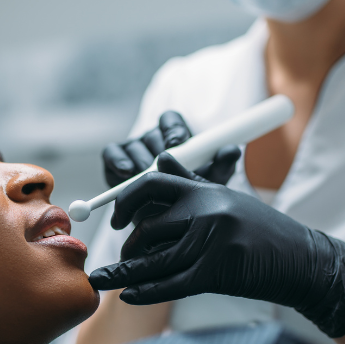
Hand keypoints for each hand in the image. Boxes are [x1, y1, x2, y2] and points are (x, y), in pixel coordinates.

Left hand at [88, 153, 344, 337]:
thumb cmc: (264, 232)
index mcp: (207, 190)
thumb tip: (162, 156)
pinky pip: (169, 284)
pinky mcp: (217, 271)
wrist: (305, 262)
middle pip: (148, 227)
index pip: (152, 184)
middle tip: (117, 260)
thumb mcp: (228, 198)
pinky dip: (144, 293)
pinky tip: (126, 297)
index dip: (126, 200)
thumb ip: (192, 180)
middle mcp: (207, 210)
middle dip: (127, 248)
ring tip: (103, 281)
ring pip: (153, 260)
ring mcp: (212, 241)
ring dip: (123, 275)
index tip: (118, 219)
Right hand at [102, 111, 241, 187]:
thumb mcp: (208, 183)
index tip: (178, 142)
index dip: (174, 128)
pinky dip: (117, 161)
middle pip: (152, 134)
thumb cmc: (188, 198)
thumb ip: (221, 166)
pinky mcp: (115, 160)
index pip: (171, 120)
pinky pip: (111, 153)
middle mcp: (153, 139)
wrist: (164, 223)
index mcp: (175, 137)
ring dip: (140, 161)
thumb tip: (233, 150)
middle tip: (163, 167)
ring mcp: (134, 148)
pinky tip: (127, 173)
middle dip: (157, 151)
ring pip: (134, 146)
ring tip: (145, 177)